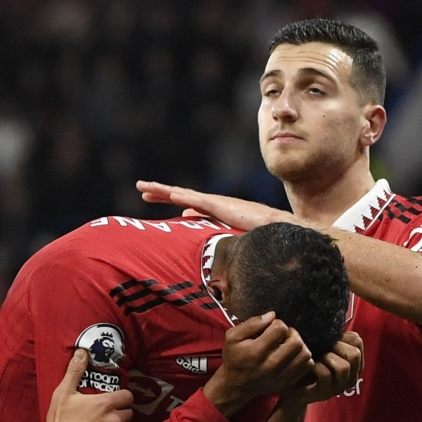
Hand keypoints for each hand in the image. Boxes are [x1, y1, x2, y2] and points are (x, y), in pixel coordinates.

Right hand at [42, 349, 133, 421]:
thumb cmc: (59, 420)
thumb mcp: (63, 392)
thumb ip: (75, 371)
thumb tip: (82, 352)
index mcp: (105, 404)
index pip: (128, 396)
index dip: (121, 397)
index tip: (114, 399)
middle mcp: (114, 420)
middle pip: (129, 412)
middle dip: (120, 411)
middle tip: (107, 413)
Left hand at [136, 180, 294, 229]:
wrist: (280, 227)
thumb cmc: (260, 233)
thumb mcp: (229, 232)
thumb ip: (210, 225)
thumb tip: (189, 218)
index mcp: (214, 209)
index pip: (186, 202)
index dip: (167, 198)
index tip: (149, 196)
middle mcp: (213, 203)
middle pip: (182, 195)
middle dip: (160, 192)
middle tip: (140, 188)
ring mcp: (218, 203)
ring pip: (186, 195)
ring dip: (165, 191)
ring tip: (145, 188)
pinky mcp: (224, 206)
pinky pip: (201, 201)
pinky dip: (185, 197)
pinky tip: (170, 195)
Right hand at [204, 313, 313, 416]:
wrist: (236, 384)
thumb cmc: (234, 357)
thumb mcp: (233, 337)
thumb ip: (252, 324)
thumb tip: (272, 315)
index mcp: (257, 351)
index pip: (280, 328)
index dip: (277, 324)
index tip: (270, 329)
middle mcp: (272, 364)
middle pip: (296, 341)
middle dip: (291, 333)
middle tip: (282, 336)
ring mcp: (282, 375)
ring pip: (305, 354)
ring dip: (299, 345)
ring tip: (288, 345)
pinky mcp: (288, 381)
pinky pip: (307, 365)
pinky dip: (302, 358)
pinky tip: (292, 355)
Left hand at [284, 331, 363, 405]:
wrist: (294, 386)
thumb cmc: (310, 364)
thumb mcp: (325, 349)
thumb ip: (335, 339)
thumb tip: (335, 327)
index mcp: (355, 365)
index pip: (357, 341)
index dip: (341, 336)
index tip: (329, 341)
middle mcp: (352, 377)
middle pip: (354, 354)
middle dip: (336, 347)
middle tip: (323, 349)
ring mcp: (340, 387)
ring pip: (343, 366)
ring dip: (327, 357)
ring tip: (317, 359)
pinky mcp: (325, 392)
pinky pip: (325, 374)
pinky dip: (315, 367)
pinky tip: (310, 367)